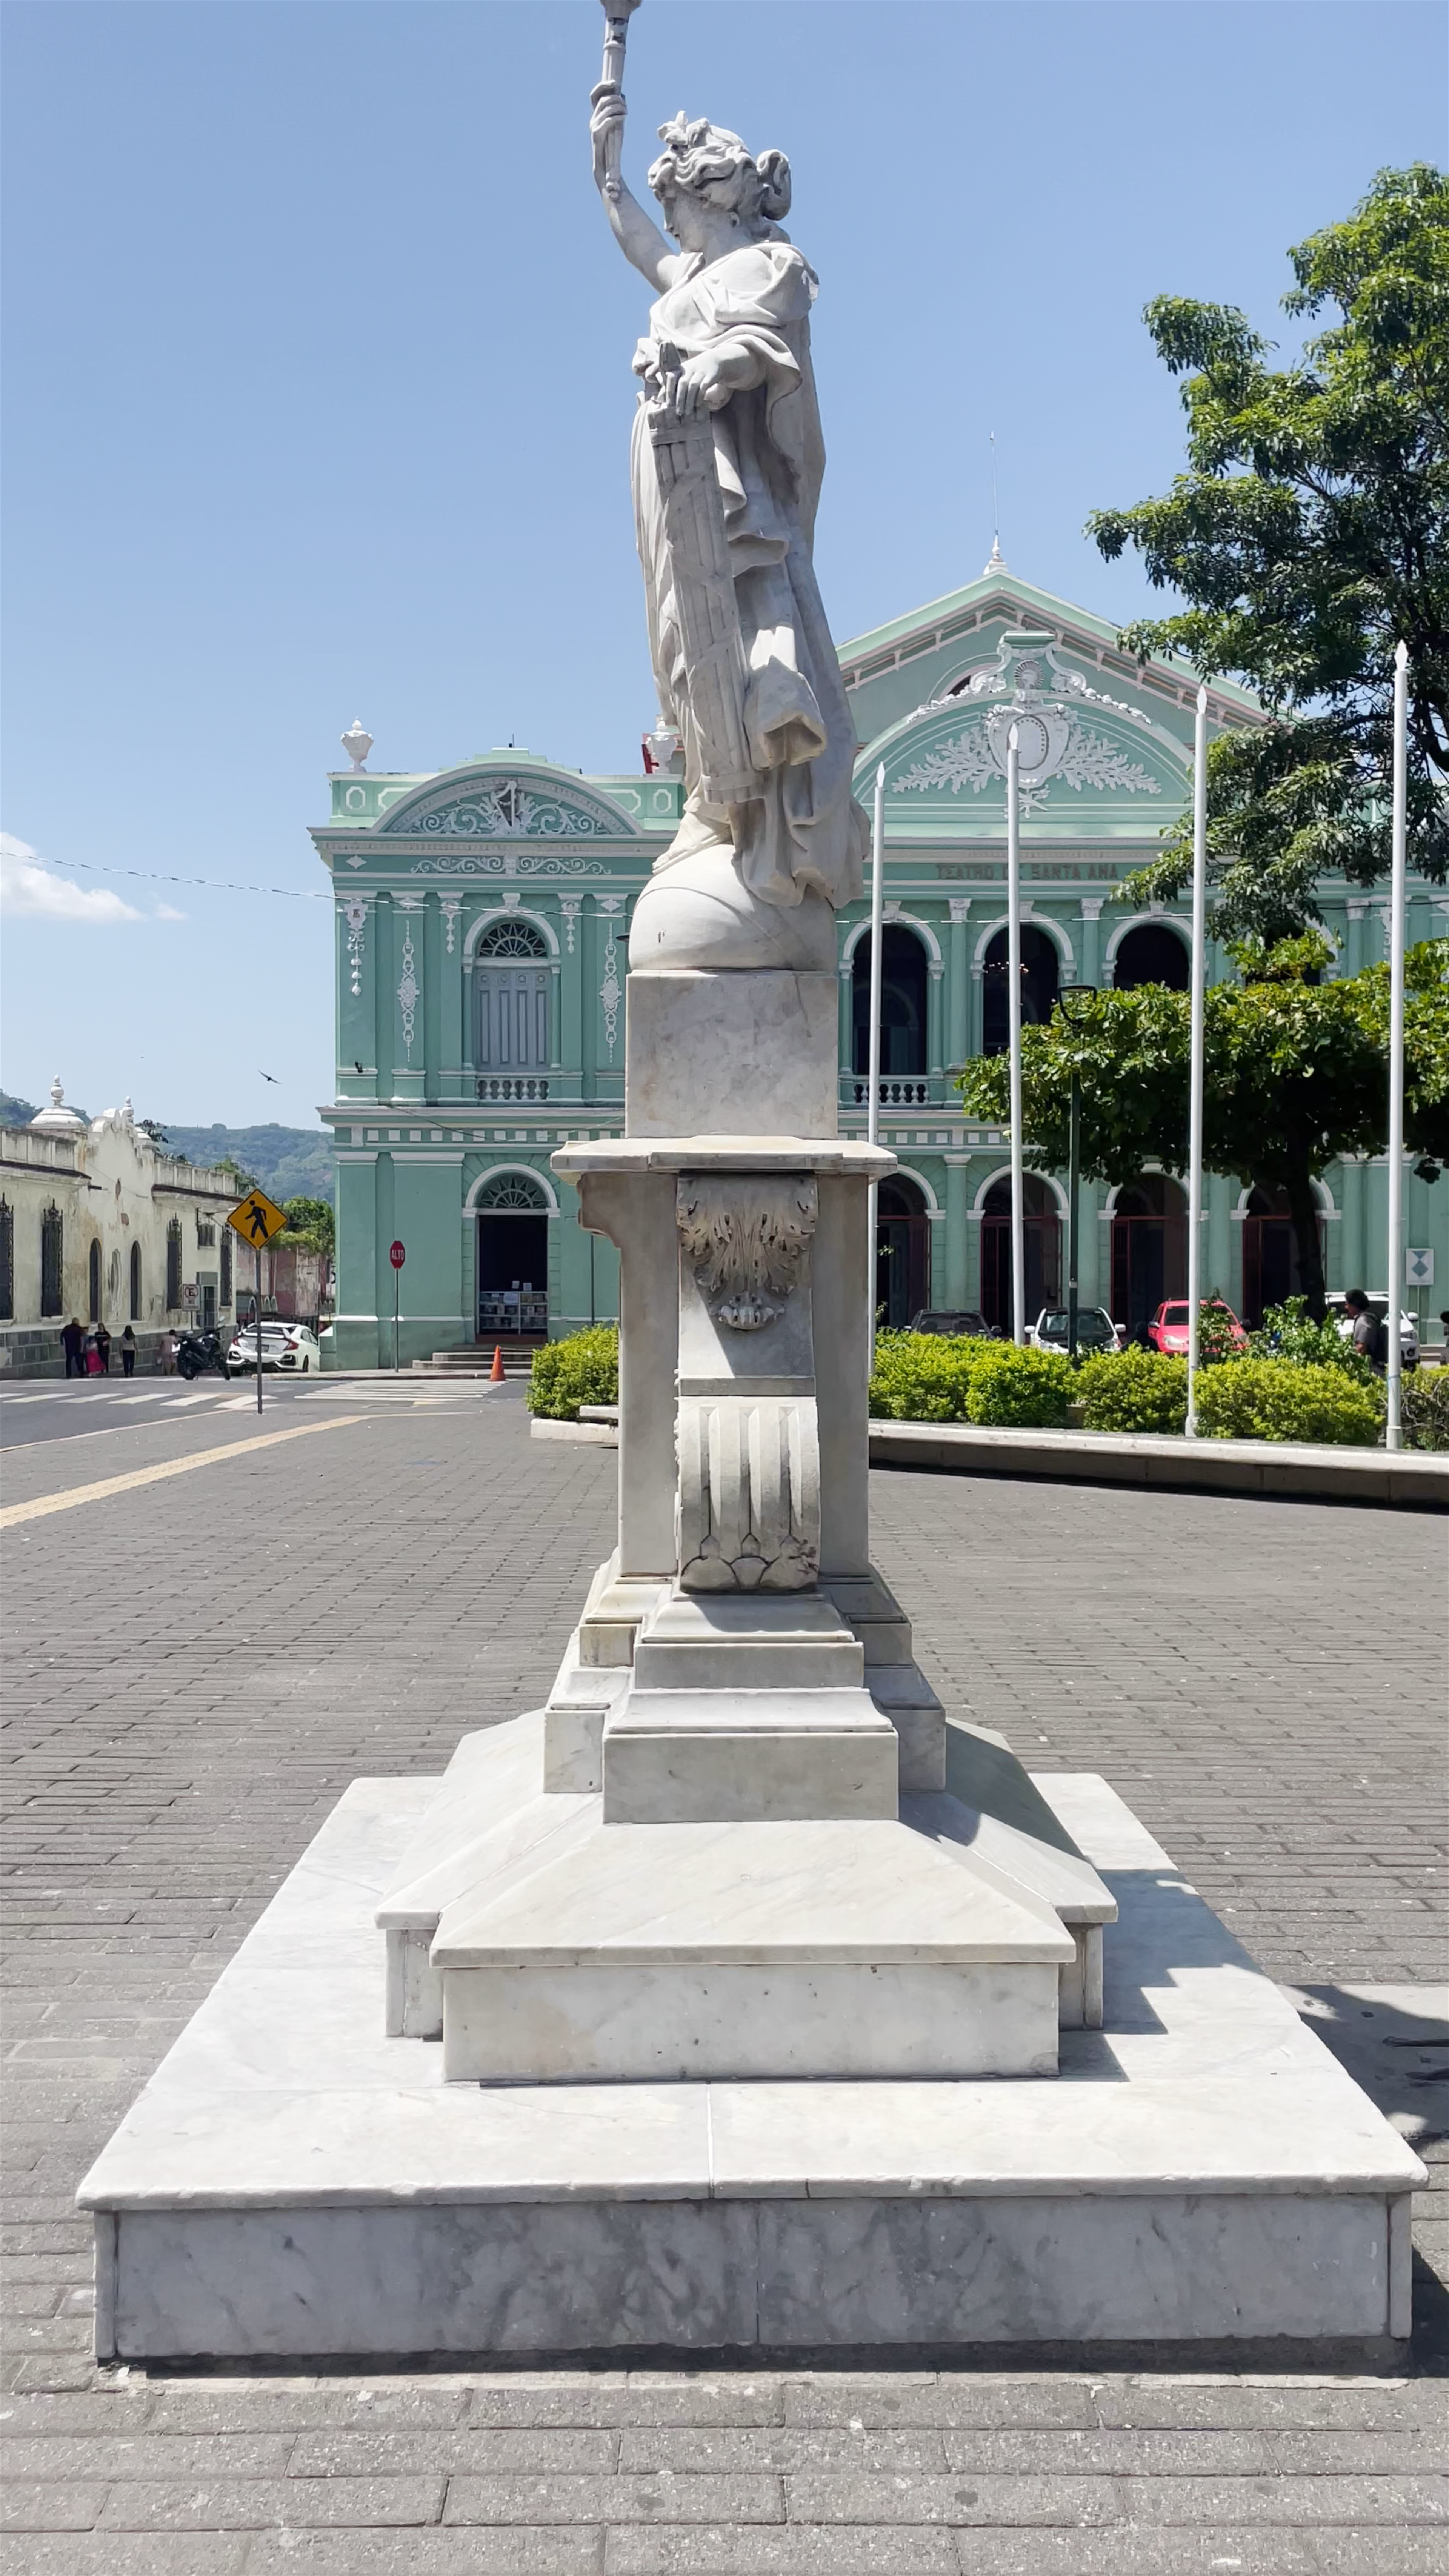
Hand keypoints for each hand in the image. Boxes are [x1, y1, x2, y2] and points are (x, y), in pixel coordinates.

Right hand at [590, 81, 625, 197]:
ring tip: (626, 113)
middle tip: (625, 106)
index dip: (602, 85)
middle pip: (603, 99)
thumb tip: (622, 96)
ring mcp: (594, 127)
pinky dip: (618, 116)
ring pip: (606, 107)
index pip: (594, 95)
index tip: (614, 82)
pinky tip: (624, 118)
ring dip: (619, 107)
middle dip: (617, 99)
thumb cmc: (612, 147)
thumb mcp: (616, 125)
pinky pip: (608, 120)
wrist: (606, 168)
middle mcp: (592, 120)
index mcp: (595, 116)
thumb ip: (616, 111)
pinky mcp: (597, 135)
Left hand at [670, 353, 728, 418]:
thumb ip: (672, 384)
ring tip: (687, 413)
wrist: (716, 359)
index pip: (671, 378)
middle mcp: (689, 368)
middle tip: (678, 413)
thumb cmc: (696, 371)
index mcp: (681, 368)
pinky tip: (697, 405)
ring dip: (689, 400)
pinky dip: (699, 397)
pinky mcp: (710, 375)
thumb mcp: (684, 374)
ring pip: (692, 386)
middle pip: (682, 384)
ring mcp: (700, 371)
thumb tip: (659, 398)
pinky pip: (703, 387)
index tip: (667, 404)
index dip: (668, 390)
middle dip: (679, 399)